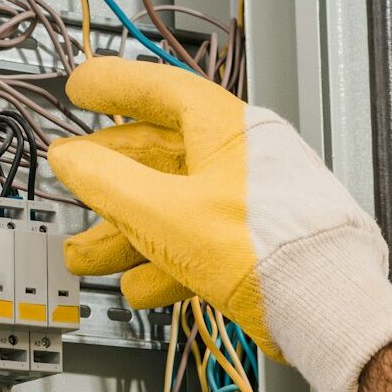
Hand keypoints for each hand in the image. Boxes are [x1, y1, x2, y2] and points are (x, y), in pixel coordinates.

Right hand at [48, 57, 391, 391]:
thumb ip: (109, 184)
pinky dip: (162, 264)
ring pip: (169, 208)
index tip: (81, 86)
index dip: (114, 85)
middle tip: (72, 179)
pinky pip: (194, 246)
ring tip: (86, 255)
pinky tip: (140, 286)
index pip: (161, 90)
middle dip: (106, 180)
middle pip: (156, 157)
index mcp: (225, 131)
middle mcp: (237, 161)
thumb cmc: (267, 250)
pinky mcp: (248, 247)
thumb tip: (70, 159)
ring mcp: (244, 205)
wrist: (321, 307)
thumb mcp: (166, 214)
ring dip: (122, 234)